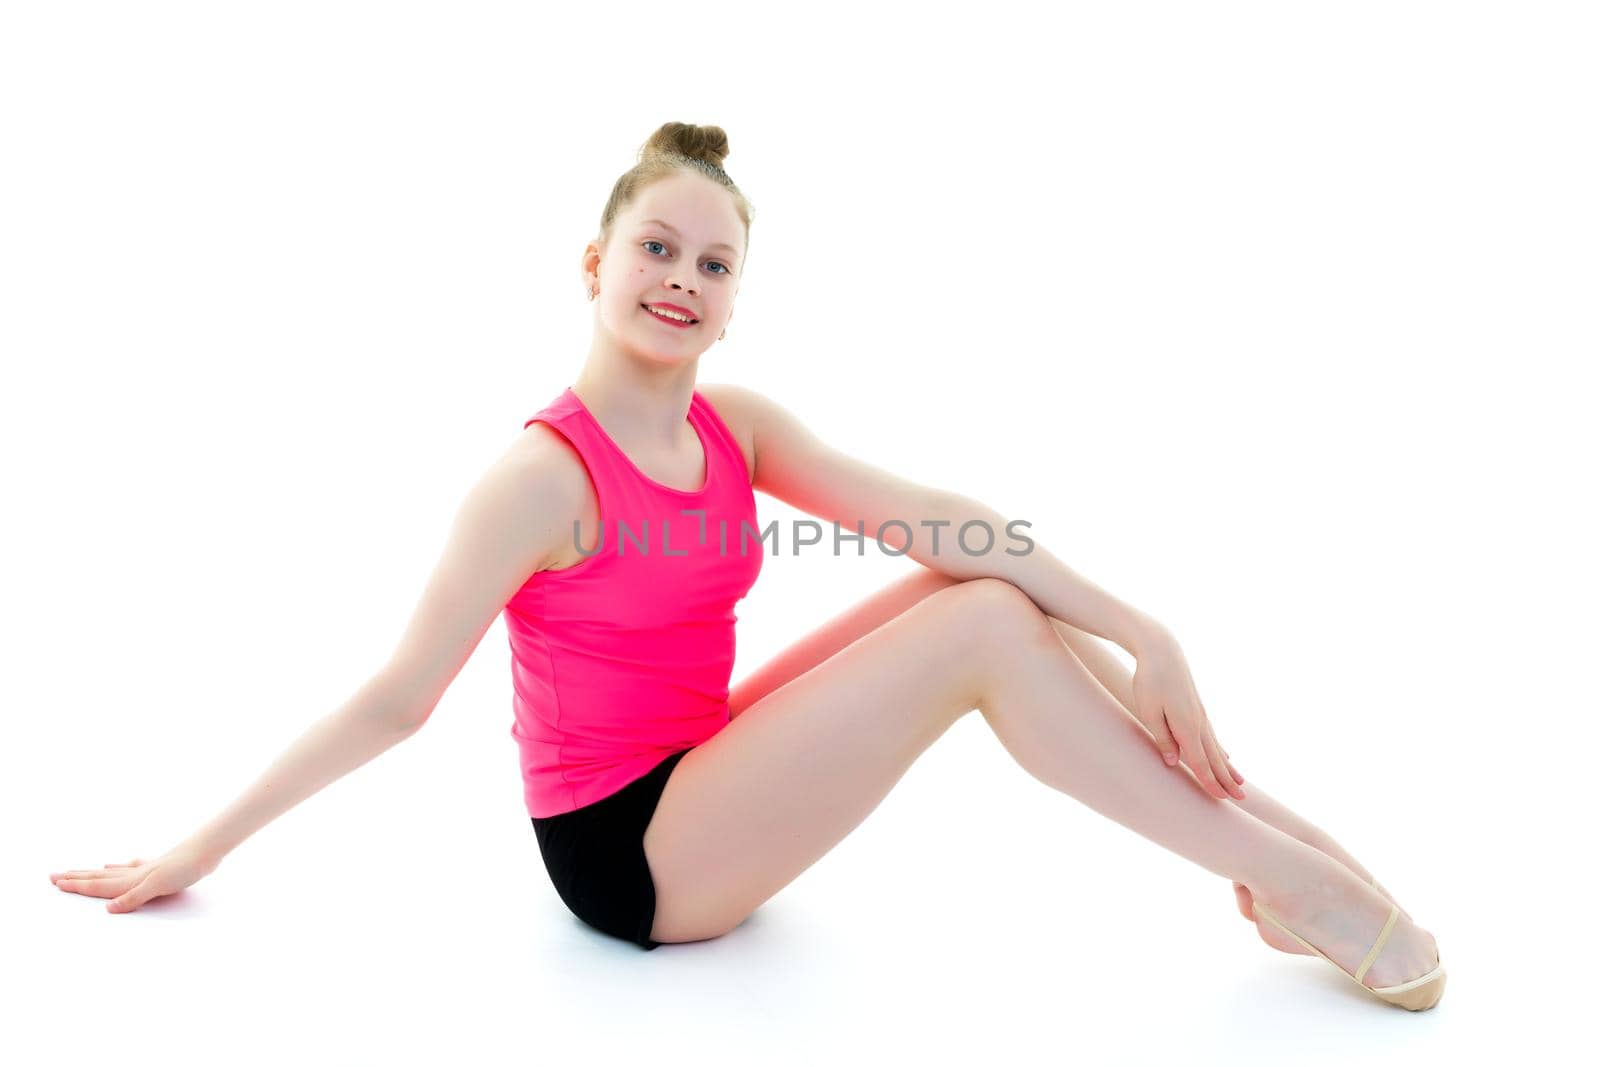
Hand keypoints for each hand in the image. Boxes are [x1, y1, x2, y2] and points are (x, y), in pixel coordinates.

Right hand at [49, 841, 218, 912]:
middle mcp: (134, 874)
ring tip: (77, 872)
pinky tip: (116, 864)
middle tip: (54, 876)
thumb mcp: (158, 886)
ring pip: (111, 873)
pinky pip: (130, 869)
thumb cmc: (184, 868)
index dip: (76, 886)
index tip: (55, 883)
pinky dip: (119, 868)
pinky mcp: (157, 868)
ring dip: (92, 873)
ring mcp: (144, 869)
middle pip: (98, 877)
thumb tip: (108, 909)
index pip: (97, 885)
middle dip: (76, 878)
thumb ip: (133, 897)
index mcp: (131, 880)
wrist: (206, 850)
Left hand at [1129, 625, 1245, 800]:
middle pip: (1214, 758)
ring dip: (1228, 768)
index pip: (1200, 762)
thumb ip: (1162, 739)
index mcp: (1186, 726)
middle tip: (1241, 800)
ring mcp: (1200, 714)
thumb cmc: (1149, 680)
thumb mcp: (1149, 712)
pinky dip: (1221, 750)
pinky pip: (1212, 736)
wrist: (1162, 650)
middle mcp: (1198, 723)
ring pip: (1217, 748)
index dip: (1210, 782)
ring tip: (1240, 783)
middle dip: (1226, 781)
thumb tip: (1176, 763)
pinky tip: (1226, 756)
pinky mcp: (1197, 708)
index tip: (1221, 800)